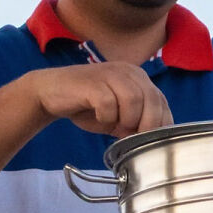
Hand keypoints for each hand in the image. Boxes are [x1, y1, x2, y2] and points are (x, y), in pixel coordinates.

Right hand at [32, 62, 172, 137]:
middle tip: (132, 137)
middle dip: (146, 125)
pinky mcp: (93, 82)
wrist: (51, 92)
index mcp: (139, 78)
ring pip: (133, 100)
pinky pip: (108, 104)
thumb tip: (151, 139)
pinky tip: (98, 118)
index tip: (149, 140)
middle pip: (152, 99)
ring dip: (126, 120)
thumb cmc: (88, 106)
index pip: (162, 102)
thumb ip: (136, 124)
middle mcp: (129, 71)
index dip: (160, 124)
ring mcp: (110, 74)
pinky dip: (106, 117)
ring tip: (114, 126)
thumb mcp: (118, 117)